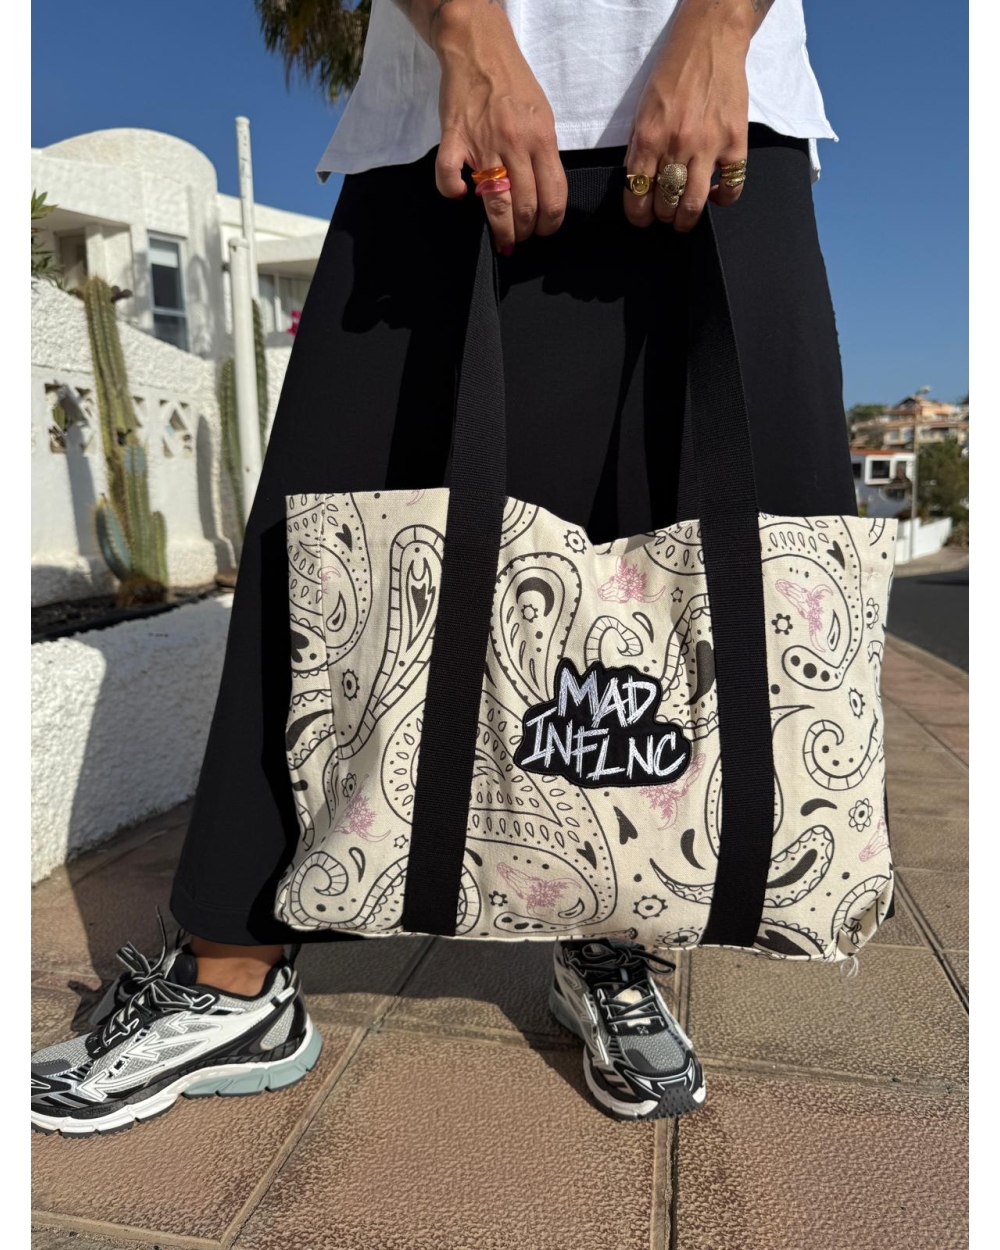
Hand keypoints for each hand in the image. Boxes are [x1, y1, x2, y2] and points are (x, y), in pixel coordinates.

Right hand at [431, 2, 566, 251]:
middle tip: (521, 237)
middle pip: (525, 206)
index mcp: (541, 140)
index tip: (544, 231)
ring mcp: (483, 144)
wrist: (480, 51)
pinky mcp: (454, 139)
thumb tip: (543, 193)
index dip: (551, 223)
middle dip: (525, 232)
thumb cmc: (515, 85)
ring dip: (500, 228)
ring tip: (502, 238)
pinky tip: (460, 195)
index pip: (553, 196)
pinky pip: (448, 176)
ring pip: (495, 202)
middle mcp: (515, 145)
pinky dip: (452, 192)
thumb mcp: (543, 117)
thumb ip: (544, 155)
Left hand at [624, 0, 754, 231]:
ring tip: (684, 218)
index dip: (637, 215)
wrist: (710, 43)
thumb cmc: (672, 75)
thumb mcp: (642, 111)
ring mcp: (709, 145)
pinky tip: (716, 196)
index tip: (641, 218)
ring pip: (694, 203)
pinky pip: (731, 186)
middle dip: (662, 216)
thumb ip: (639, 148)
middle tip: (664, 214)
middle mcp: (678, 144)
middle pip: (666, 203)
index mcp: (649, 137)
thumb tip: (637, 185)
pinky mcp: (736, 142)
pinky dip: (723, 199)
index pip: (637, 193)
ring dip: (686, 219)